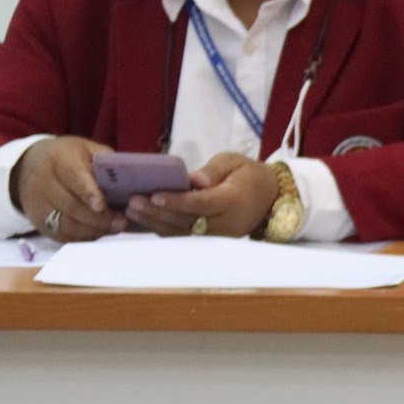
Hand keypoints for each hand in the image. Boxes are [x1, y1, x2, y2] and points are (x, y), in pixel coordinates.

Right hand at [11, 136, 126, 240]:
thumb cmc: (73, 158)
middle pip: (71, 205)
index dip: (88, 192)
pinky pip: (62, 235)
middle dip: (98, 217)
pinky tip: (99, 231)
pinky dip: (83, 236)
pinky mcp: (38, 222)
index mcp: (60, 159)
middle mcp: (43, 182)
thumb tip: (131, 181)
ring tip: (114, 227)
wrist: (36, 166)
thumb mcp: (90, 150)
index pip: (73, 177)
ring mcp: (37, 204)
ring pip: (66, 224)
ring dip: (93, 229)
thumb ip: (107, 163)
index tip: (101, 205)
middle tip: (121, 221)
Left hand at [124, 153, 279, 238]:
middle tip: (134, 201)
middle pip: (188, 221)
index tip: (154, 194)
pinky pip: (185, 237)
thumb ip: (213, 170)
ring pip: (183, 233)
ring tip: (133, 210)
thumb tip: (194, 180)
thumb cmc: (247, 174)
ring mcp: (220, 236)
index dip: (177, 201)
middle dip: (158, 212)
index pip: (202, 203)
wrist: (270, 197)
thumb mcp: (233, 162)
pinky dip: (163, 229)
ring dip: (156, 223)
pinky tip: (145, 220)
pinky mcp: (213, 242)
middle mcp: (228, 223)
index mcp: (235, 200)